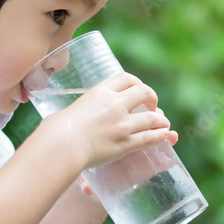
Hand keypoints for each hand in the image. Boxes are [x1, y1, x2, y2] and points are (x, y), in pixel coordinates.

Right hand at [42, 72, 172, 170]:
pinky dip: (159, 135)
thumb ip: (88, 107)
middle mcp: (115, 104)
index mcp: (101, 91)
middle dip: (152, 98)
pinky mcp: (125, 143)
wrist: (62, 145)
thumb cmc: (60, 128)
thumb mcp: (76, 107)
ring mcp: (122, 124)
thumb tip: (84, 113)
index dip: (137, 83)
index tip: (138, 90)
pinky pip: (149, 137)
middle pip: (145, 93)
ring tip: (163, 123)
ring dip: (161, 120)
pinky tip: (164, 135)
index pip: (127, 78)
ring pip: (152, 118)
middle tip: (153, 107)